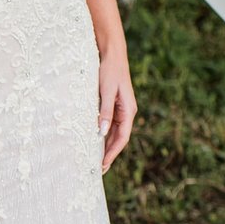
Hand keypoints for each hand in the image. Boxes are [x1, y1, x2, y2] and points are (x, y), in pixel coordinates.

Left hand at [98, 49, 137, 170]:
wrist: (112, 54)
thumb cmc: (110, 71)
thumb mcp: (106, 92)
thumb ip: (105, 112)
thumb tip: (102, 132)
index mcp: (129, 111)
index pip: (122, 138)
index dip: (112, 153)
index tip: (103, 165)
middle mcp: (127, 112)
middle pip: (119, 138)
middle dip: (110, 154)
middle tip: (99, 169)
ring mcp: (121, 109)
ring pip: (115, 132)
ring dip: (106, 146)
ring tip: (97, 160)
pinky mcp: (114, 105)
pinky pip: (110, 124)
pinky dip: (104, 135)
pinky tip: (96, 142)